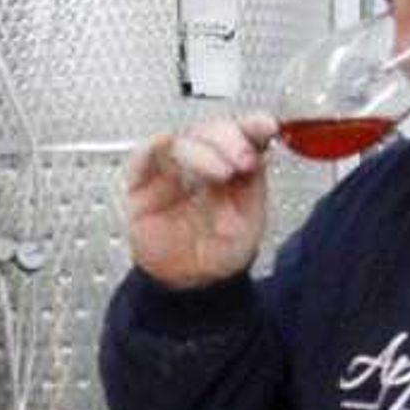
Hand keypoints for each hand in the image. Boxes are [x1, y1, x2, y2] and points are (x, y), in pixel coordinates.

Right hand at [122, 110, 279, 288]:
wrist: (191, 285)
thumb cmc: (219, 255)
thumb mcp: (249, 220)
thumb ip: (252, 184)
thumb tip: (255, 151)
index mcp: (230, 168)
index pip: (241, 134)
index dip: (252, 125)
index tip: (266, 126)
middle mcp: (201, 165)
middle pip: (212, 130)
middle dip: (230, 138)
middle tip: (243, 159)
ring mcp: (172, 171)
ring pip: (183, 138)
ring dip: (204, 149)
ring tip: (222, 172)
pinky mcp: (143, 182)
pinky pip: (146, 154)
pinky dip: (162, 147)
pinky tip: (181, 159)